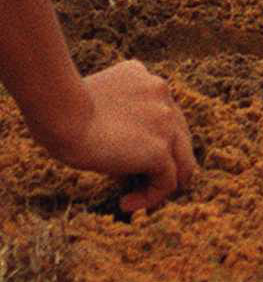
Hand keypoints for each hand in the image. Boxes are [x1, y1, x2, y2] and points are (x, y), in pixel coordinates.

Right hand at [37, 61, 194, 213]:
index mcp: (144, 78)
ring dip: (162, 183)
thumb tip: (124, 161)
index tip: (128, 160)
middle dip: (163, 162)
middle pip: (179, 136)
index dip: (150, 140)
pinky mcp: (160, 148)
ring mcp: (166, 119)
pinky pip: (167, 182)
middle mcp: (161, 92)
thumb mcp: (96, 106)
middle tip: (142, 183)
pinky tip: (125, 203)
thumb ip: (119, 120)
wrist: (62, 114)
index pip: (161, 113)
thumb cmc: (62, 113)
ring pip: (182, 161)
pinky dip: (150, 198)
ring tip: (141, 198)